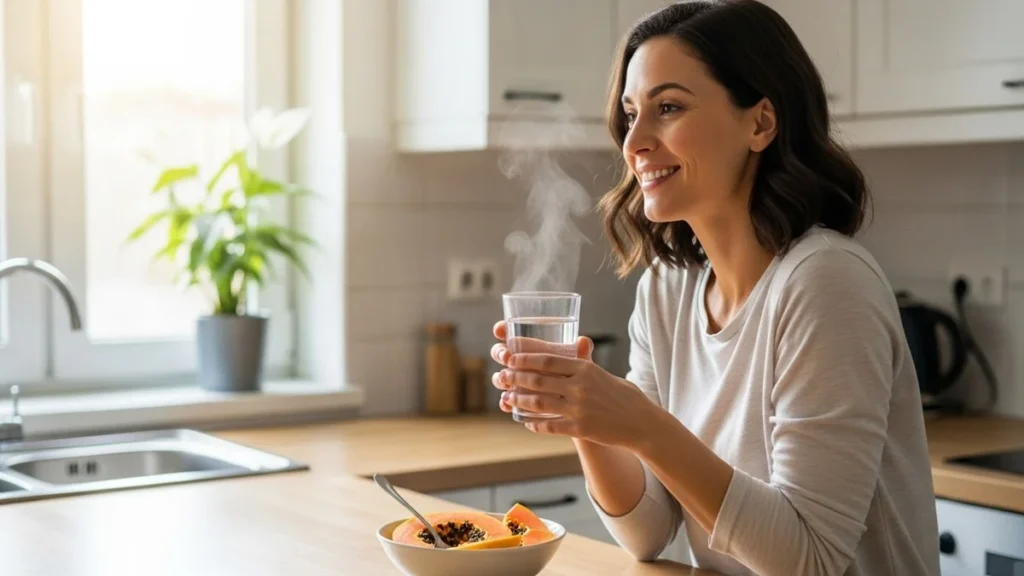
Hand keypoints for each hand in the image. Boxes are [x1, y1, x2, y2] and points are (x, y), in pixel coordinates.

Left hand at [489, 321, 656, 449]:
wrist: (642, 423)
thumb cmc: (625, 396)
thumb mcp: (604, 374)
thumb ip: (584, 365)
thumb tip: (570, 350)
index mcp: (585, 369)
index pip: (548, 360)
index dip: (525, 358)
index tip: (510, 357)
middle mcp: (580, 386)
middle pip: (538, 380)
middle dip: (516, 378)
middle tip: (503, 376)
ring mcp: (579, 408)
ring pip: (539, 403)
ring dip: (519, 400)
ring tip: (508, 398)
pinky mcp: (580, 428)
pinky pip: (550, 426)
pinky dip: (535, 424)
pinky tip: (526, 423)